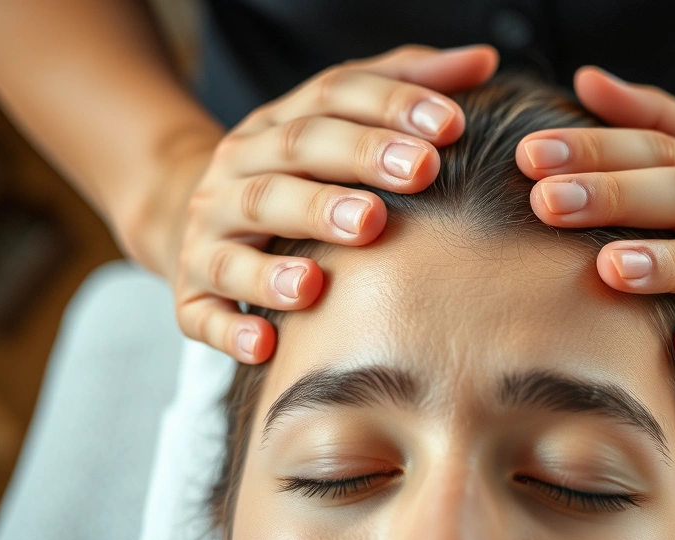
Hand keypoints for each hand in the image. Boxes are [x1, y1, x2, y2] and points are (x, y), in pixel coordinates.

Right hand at [168, 45, 498, 362]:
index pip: (333, 97)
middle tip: (417, 174)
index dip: (391, 106)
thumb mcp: (339, 120)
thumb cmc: (296, 172)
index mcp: (279, 124)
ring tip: (324, 276)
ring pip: (243, 233)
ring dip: (285, 252)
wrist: (190, 214)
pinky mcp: (192, 291)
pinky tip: (269, 344)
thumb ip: (409, 86)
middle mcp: (239, 169)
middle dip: (355, 161)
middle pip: (293, 156)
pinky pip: (203, 311)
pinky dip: (232, 328)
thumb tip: (485, 60)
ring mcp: (209, 231)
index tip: (450, 126)